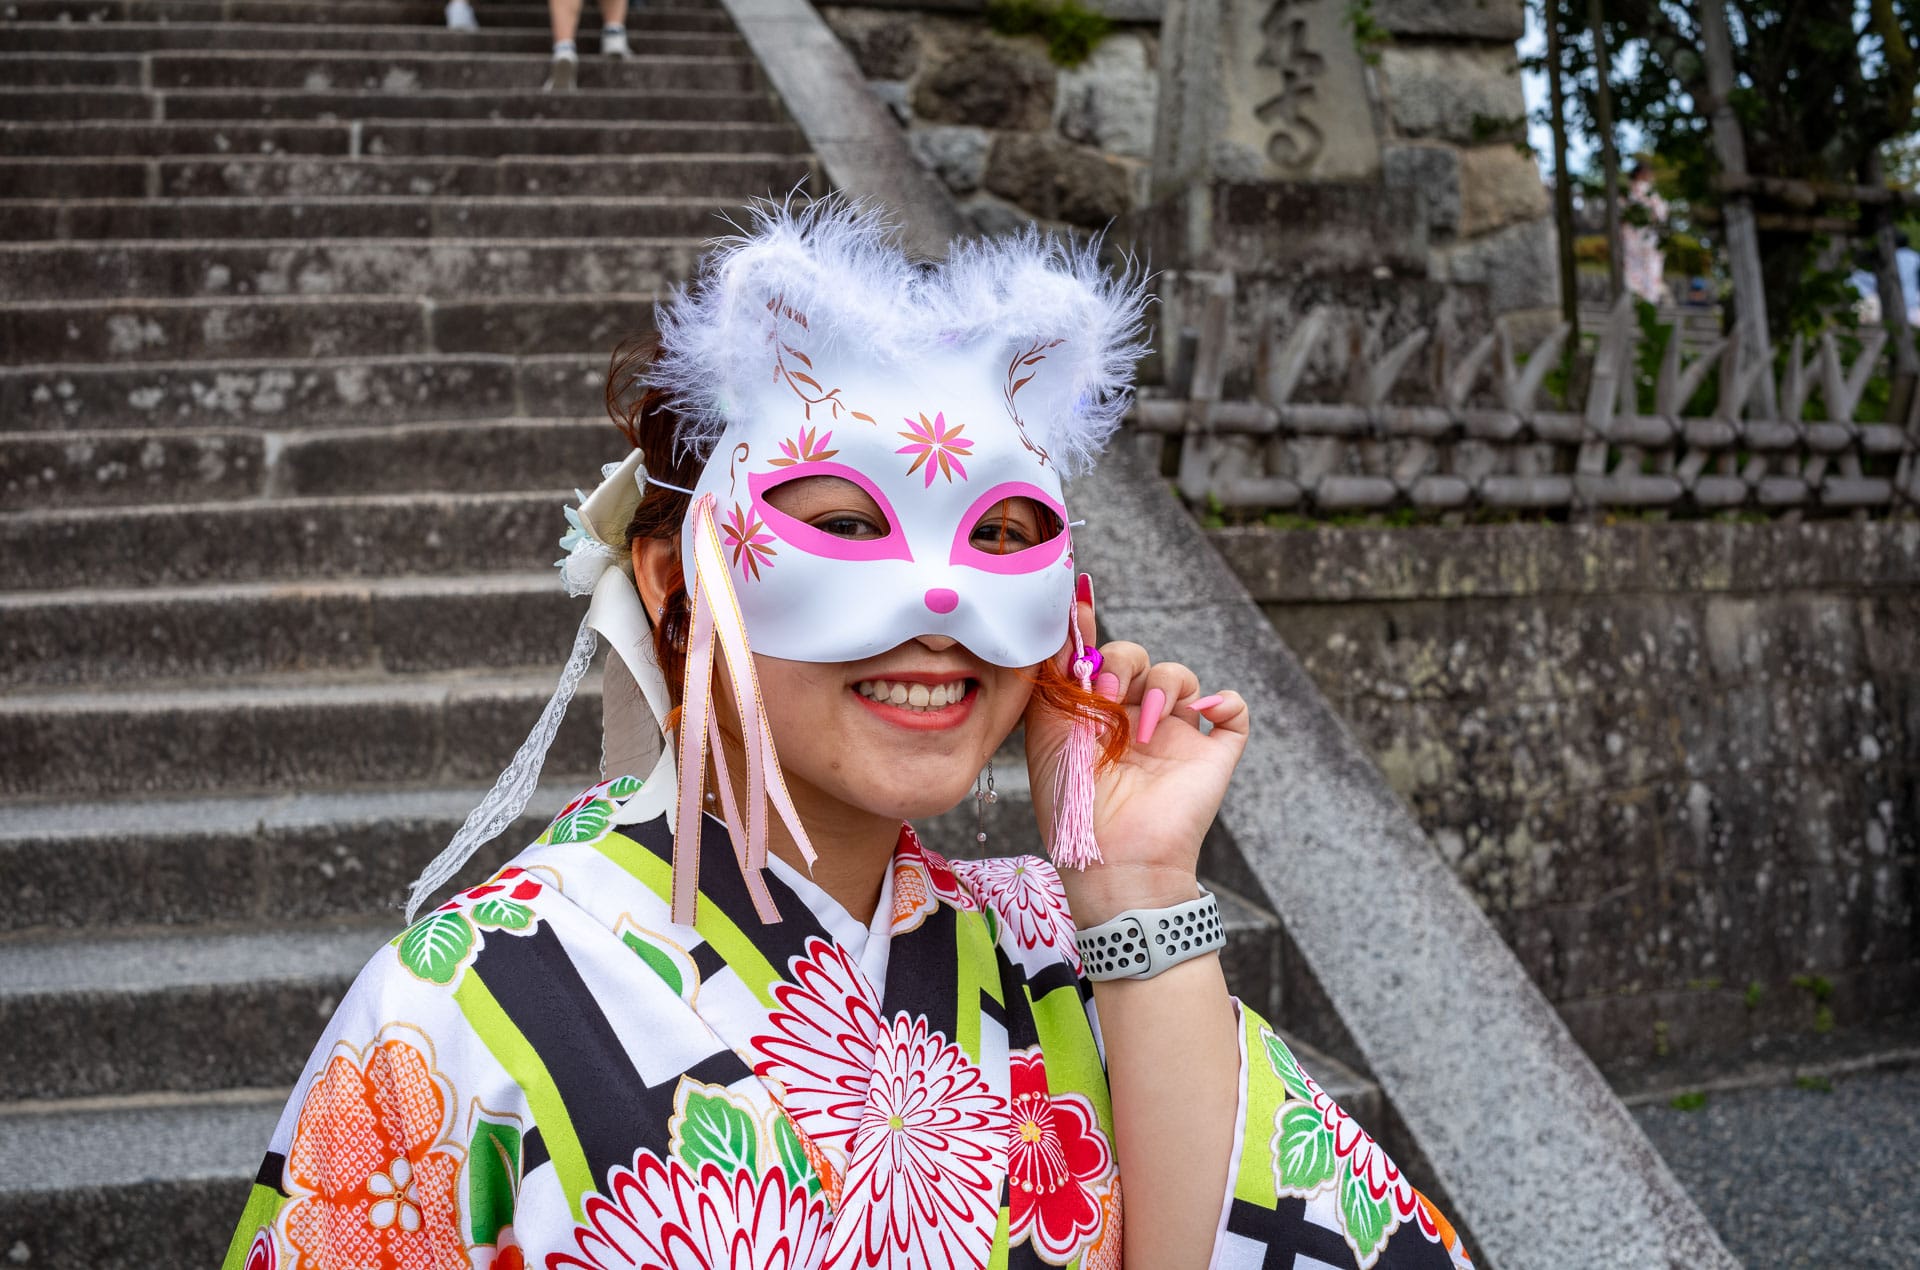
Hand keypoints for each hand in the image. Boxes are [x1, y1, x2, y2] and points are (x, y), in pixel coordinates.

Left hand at [1022, 575, 1250, 926]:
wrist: (1110, 858)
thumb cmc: (1071, 803)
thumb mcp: (1048, 731)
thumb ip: (1053, 675)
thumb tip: (1063, 620)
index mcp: (1095, 714)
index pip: (1100, 658)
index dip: (1093, 634)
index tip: (1081, 606)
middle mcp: (1135, 720)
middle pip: (1139, 659)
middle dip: (1122, 663)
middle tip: (1103, 691)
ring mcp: (1177, 736)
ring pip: (1182, 678)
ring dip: (1161, 685)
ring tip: (1141, 725)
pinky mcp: (1212, 754)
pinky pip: (1233, 711)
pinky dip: (1223, 701)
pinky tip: (1197, 716)